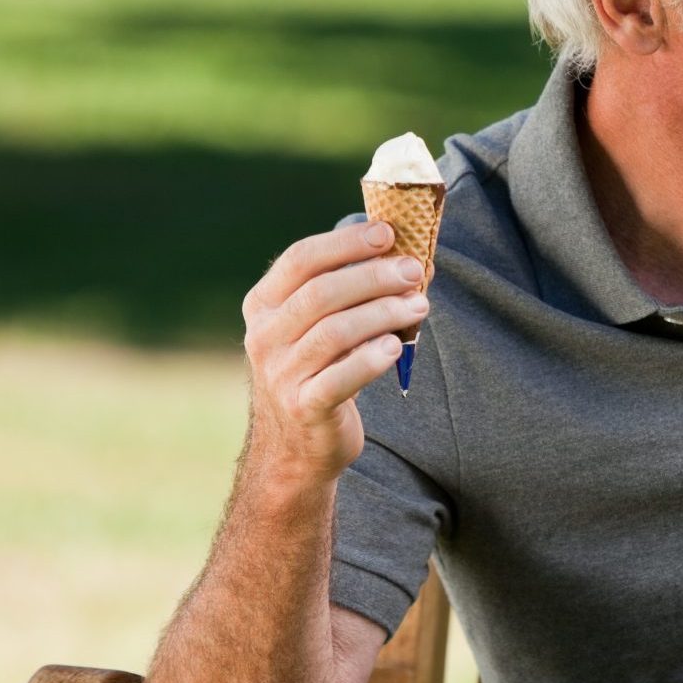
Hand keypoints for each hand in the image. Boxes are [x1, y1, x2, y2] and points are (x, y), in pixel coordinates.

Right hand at [239, 222, 429, 482]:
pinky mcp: (303, 408)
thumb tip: (412, 257)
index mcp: (263, 306)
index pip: (299, 260)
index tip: (387, 232)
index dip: (345, 242)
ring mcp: (280, 374)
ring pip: (334, 332)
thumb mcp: (319, 328)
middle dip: (373, 276)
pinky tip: (396, 347)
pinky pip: (340, 378)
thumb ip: (350, 293)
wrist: (295, 449)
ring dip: (382, 313)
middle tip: (413, 270)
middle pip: (320, 293)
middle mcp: (264, 337)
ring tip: (419, 305)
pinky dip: (371, 359)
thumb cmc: (319, 373)